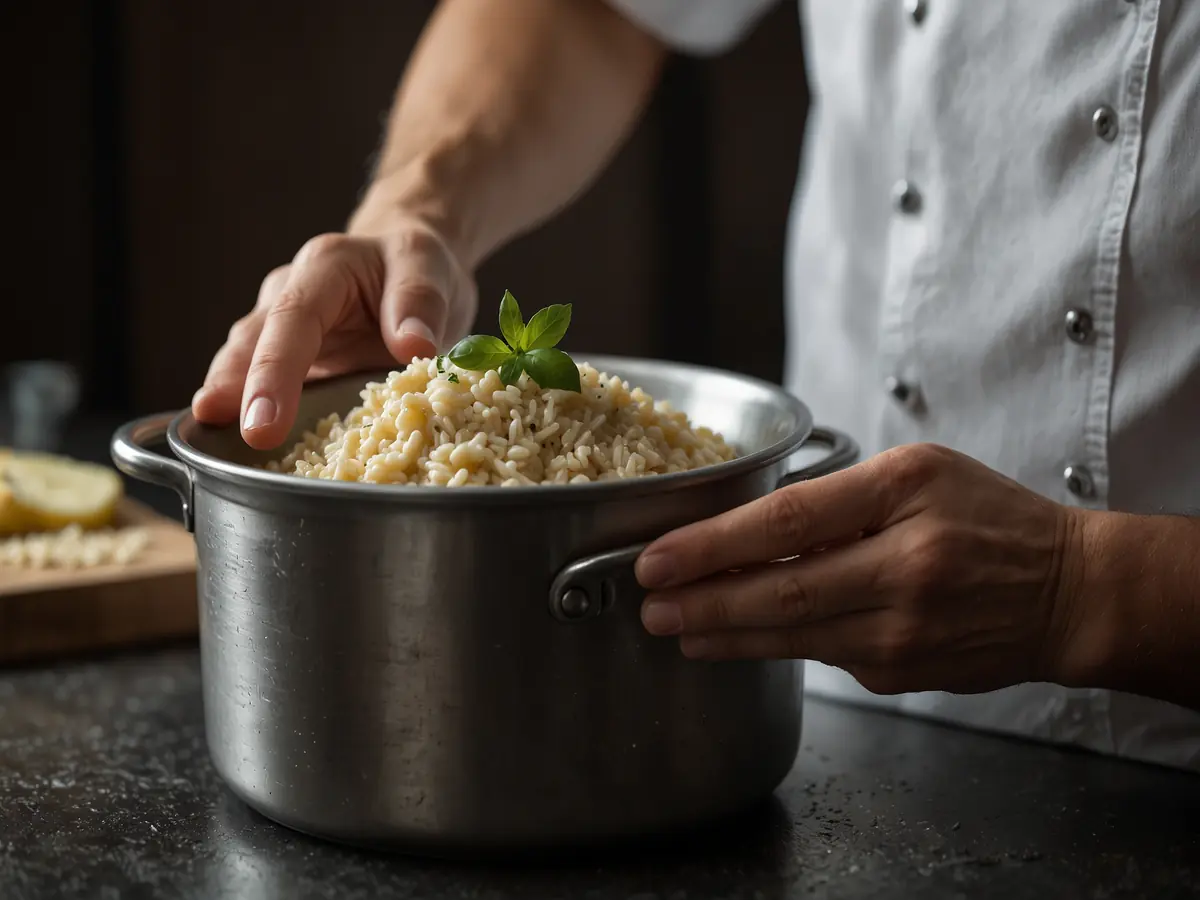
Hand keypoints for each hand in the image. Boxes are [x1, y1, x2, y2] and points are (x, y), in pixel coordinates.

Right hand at [191, 211, 476, 448]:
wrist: (409, 265)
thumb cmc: (416, 265)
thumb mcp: (429, 266)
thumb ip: (420, 300)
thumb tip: (414, 345)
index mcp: (324, 269)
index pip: (292, 320)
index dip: (274, 372)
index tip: (264, 422)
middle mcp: (289, 296)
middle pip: (252, 343)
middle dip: (234, 391)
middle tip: (225, 432)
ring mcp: (282, 331)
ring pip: (243, 365)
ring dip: (229, 404)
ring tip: (213, 444)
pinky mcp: (291, 363)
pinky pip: (265, 388)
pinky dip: (252, 415)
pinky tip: (242, 452)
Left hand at [635, 444, 1085, 695]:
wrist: (1066, 591)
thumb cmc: (986, 517)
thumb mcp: (918, 473)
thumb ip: (838, 497)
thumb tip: (749, 530)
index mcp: (901, 495)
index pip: (784, 522)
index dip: (711, 545)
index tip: (657, 559)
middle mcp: (903, 566)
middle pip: (778, 591)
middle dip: (700, 603)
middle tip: (648, 608)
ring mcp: (903, 629)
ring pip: (790, 636)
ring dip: (724, 634)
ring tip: (676, 629)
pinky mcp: (900, 672)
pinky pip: (823, 657)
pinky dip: (775, 647)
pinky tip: (737, 640)